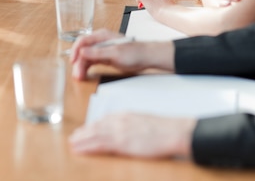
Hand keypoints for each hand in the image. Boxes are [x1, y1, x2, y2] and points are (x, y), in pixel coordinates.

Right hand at [69, 28, 173, 80]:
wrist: (146, 57)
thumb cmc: (134, 52)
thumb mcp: (115, 53)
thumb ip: (98, 52)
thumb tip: (82, 51)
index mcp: (102, 36)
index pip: (83, 40)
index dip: (75, 50)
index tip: (73, 61)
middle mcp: (100, 41)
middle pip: (83, 50)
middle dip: (78, 62)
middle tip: (77, 75)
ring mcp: (102, 50)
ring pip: (86, 57)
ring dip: (81, 67)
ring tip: (80, 77)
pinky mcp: (104, 57)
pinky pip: (91, 62)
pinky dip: (87, 68)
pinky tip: (85, 74)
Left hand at [69, 112, 195, 158]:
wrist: (173, 131)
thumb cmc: (164, 130)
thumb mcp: (145, 124)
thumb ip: (132, 126)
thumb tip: (126, 133)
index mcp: (127, 115)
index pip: (105, 120)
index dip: (93, 125)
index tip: (85, 130)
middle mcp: (121, 120)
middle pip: (97, 126)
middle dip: (84, 132)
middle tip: (73, 138)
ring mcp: (120, 130)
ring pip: (95, 134)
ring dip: (82, 139)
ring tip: (72, 143)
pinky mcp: (122, 141)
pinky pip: (99, 143)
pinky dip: (87, 145)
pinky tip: (79, 148)